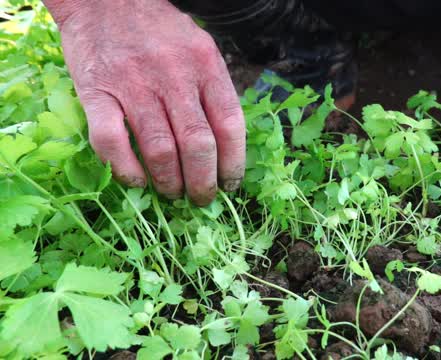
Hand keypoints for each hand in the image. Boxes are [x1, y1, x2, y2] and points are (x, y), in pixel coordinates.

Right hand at [44, 0, 245, 205]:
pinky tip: (136, 181)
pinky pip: (112, 142)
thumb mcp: (200, 47)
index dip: (233, 163)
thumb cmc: (159, 28)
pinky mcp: (97, 91)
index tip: (230, 183)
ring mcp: (134, 84)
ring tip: (172, 193)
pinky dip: (126, 170)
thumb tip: (227, 142)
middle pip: (197, 145)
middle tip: (201, 198)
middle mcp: (174, 76)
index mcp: (205, 65)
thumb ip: (213, 88)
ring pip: (160, 149)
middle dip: (203, 182)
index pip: (230, 125)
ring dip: (169, 182)